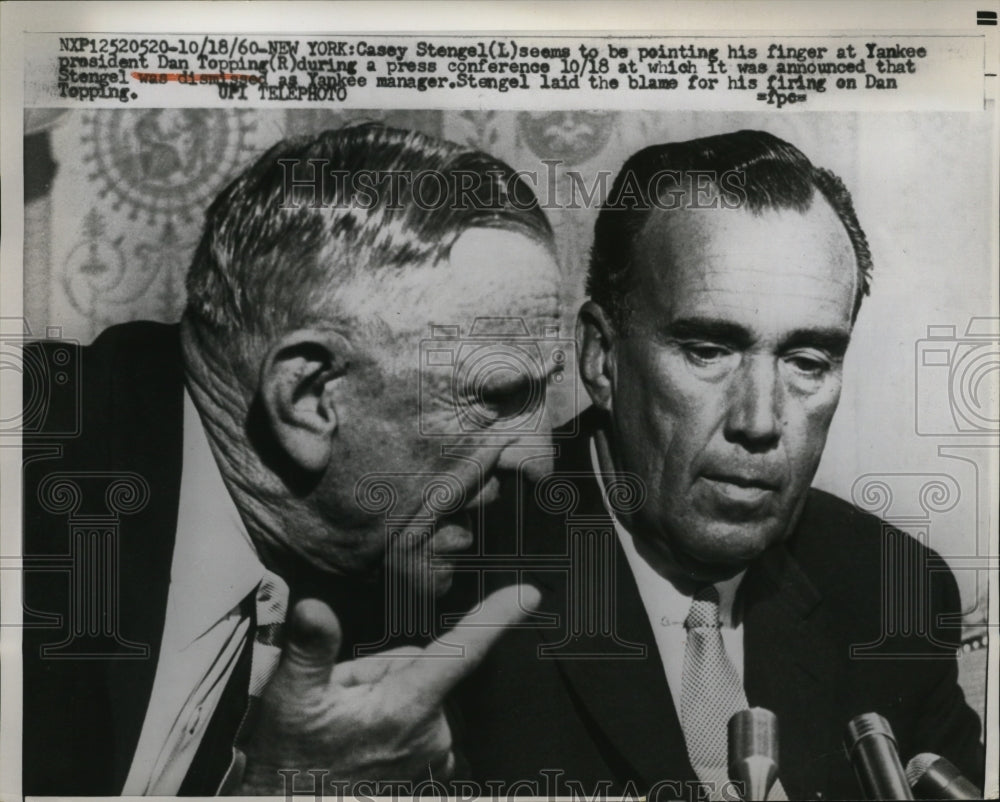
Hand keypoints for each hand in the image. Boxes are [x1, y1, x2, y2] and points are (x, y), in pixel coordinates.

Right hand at [237, 583, 539, 793]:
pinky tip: (360, 741)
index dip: (496, 617)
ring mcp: (432, 756)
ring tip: (343, 724)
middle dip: (378, 670)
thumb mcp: (288, 700)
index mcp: (406, 707)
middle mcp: (431, 732)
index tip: (528, 594)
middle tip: (338, 698)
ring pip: (415, 691)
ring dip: (382, 698)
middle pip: (418, 663)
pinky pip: (419, 720)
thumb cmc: (290, 765)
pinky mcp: (429, 772)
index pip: (462, 650)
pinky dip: (393, 721)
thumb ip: (309, 649)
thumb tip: (314, 609)